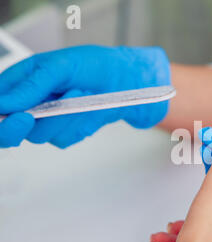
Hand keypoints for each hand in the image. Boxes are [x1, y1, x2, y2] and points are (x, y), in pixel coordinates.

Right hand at [0, 45, 169, 147]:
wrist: (129, 83)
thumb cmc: (98, 66)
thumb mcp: (63, 65)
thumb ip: (33, 84)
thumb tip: (3, 103)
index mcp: (21, 81)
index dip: (0, 115)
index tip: (17, 114)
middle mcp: (30, 102)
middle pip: (7, 130)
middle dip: (15, 128)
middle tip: (30, 117)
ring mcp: (47, 120)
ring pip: (37, 135)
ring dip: (61, 117)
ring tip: (81, 94)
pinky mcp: (66, 132)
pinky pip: (62, 138)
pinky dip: (77, 125)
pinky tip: (89, 108)